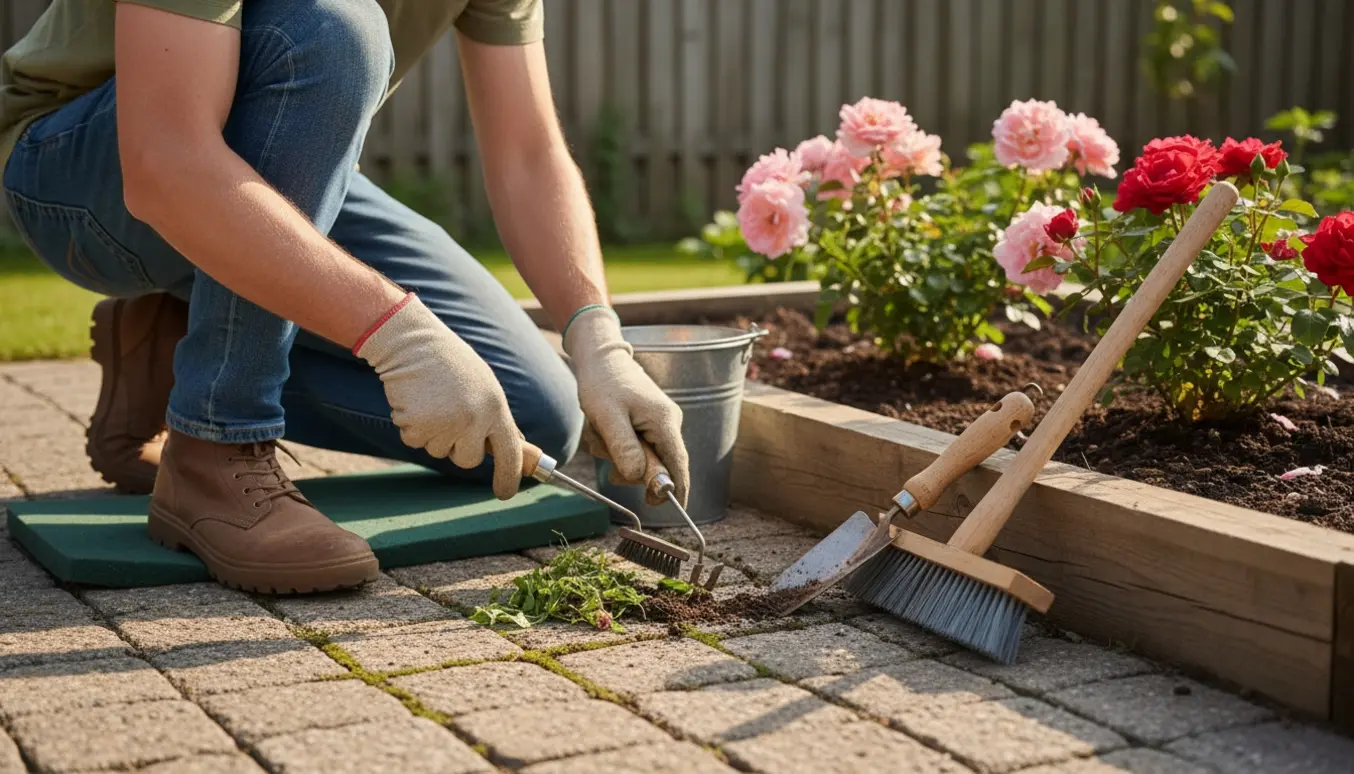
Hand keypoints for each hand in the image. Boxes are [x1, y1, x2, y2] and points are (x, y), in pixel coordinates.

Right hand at [355, 293, 524, 499]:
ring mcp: (445, 424)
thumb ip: (497, 419)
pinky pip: (414, 441)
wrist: (412, 342)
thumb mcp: (485, 386)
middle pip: (468, 460)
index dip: (509, 477)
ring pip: (438, 451)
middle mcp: (474, 419)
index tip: (505, 493)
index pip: (510, 453)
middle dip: (458, 447)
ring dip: (432, 432)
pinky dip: (411, 426)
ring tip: (432, 399)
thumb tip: (517, 448)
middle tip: (450, 415)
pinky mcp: (417, 426)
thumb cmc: (450, 363)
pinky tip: (415, 401)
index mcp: (495, 407)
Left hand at [563, 306, 688, 506]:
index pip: (679, 467)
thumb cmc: (602, 382)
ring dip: (615, 454)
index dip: (674, 492)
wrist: (599, 357)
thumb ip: (624, 448)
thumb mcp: (607, 417)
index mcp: (665, 422)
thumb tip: (638, 477)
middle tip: (604, 449)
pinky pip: (632, 448)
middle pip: (657, 466)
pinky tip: (602, 429)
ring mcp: (658, 424)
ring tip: (599, 431)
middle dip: (628, 466)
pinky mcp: (646, 424)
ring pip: (640, 458)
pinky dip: (614, 445)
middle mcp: (668, 424)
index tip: (660, 507)